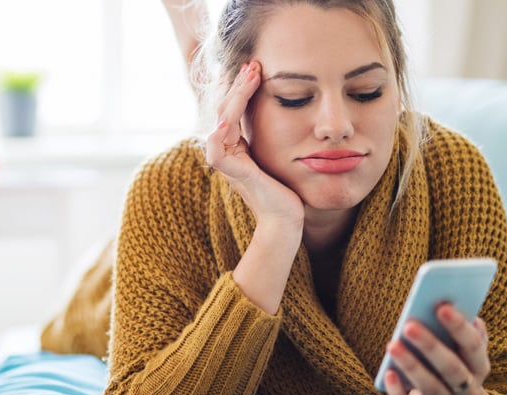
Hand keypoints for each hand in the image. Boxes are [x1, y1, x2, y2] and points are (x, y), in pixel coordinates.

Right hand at [206, 62, 303, 227]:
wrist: (285, 219)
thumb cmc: (286, 189)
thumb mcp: (279, 153)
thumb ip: (271, 135)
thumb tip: (287, 107)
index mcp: (235, 145)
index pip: (234, 107)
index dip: (243, 87)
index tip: (258, 67)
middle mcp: (226, 150)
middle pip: (226, 107)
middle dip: (239, 84)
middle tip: (254, 63)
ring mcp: (226, 160)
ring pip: (222, 118)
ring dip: (236, 95)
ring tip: (251, 75)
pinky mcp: (230, 170)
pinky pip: (218, 143)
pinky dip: (224, 125)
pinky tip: (235, 112)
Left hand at [382, 304, 499, 394]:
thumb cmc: (458, 366)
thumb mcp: (465, 352)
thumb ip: (462, 330)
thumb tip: (452, 303)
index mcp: (479, 367)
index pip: (473, 346)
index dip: (459, 327)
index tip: (441, 306)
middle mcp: (467, 390)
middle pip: (452, 369)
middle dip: (430, 346)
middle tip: (409, 325)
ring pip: (431, 389)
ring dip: (412, 366)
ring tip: (392, 345)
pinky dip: (398, 393)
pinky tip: (388, 373)